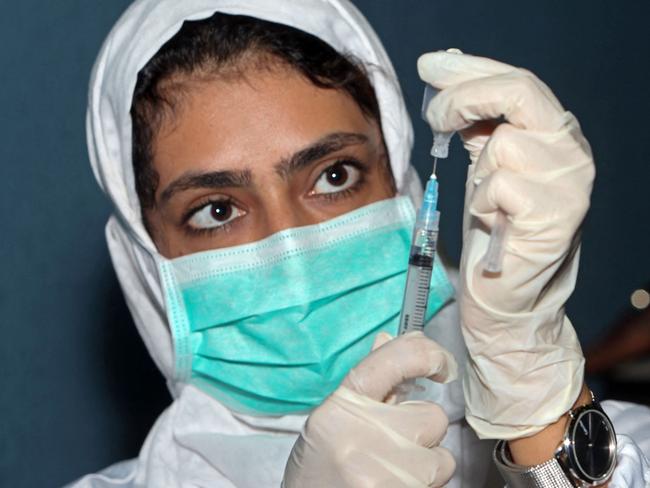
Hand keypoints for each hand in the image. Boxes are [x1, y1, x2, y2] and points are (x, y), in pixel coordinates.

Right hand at [283, 332, 456, 487]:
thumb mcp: (331, 422)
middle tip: (392, 446)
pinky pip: (438, 484)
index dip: (427, 354)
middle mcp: (364, 435)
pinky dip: (422, 486)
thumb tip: (388, 340)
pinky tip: (392, 487)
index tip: (438, 362)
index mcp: (342, 406)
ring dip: (425, 465)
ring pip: (442, 458)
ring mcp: (385, 472)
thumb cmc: (317, 471)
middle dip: (420, 431)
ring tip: (390, 473)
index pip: (396, 360)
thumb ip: (366, 385)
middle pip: (433, 417)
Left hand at [418, 51, 591, 439]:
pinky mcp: (555, 220)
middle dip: (464, 97)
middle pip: (519, 93)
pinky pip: (500, 188)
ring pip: (504, 144)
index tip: (430, 65)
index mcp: (554, 137)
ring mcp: (569, 186)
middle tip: (434, 116)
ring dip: (478, 173)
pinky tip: (494, 225)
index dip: (470, 69)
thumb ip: (476, 123)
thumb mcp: (484, 166)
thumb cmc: (494, 232)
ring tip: (485, 203)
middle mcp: (570, 154)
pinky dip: (484, 205)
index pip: (516, 84)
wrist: (506, 297)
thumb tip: (446, 76)